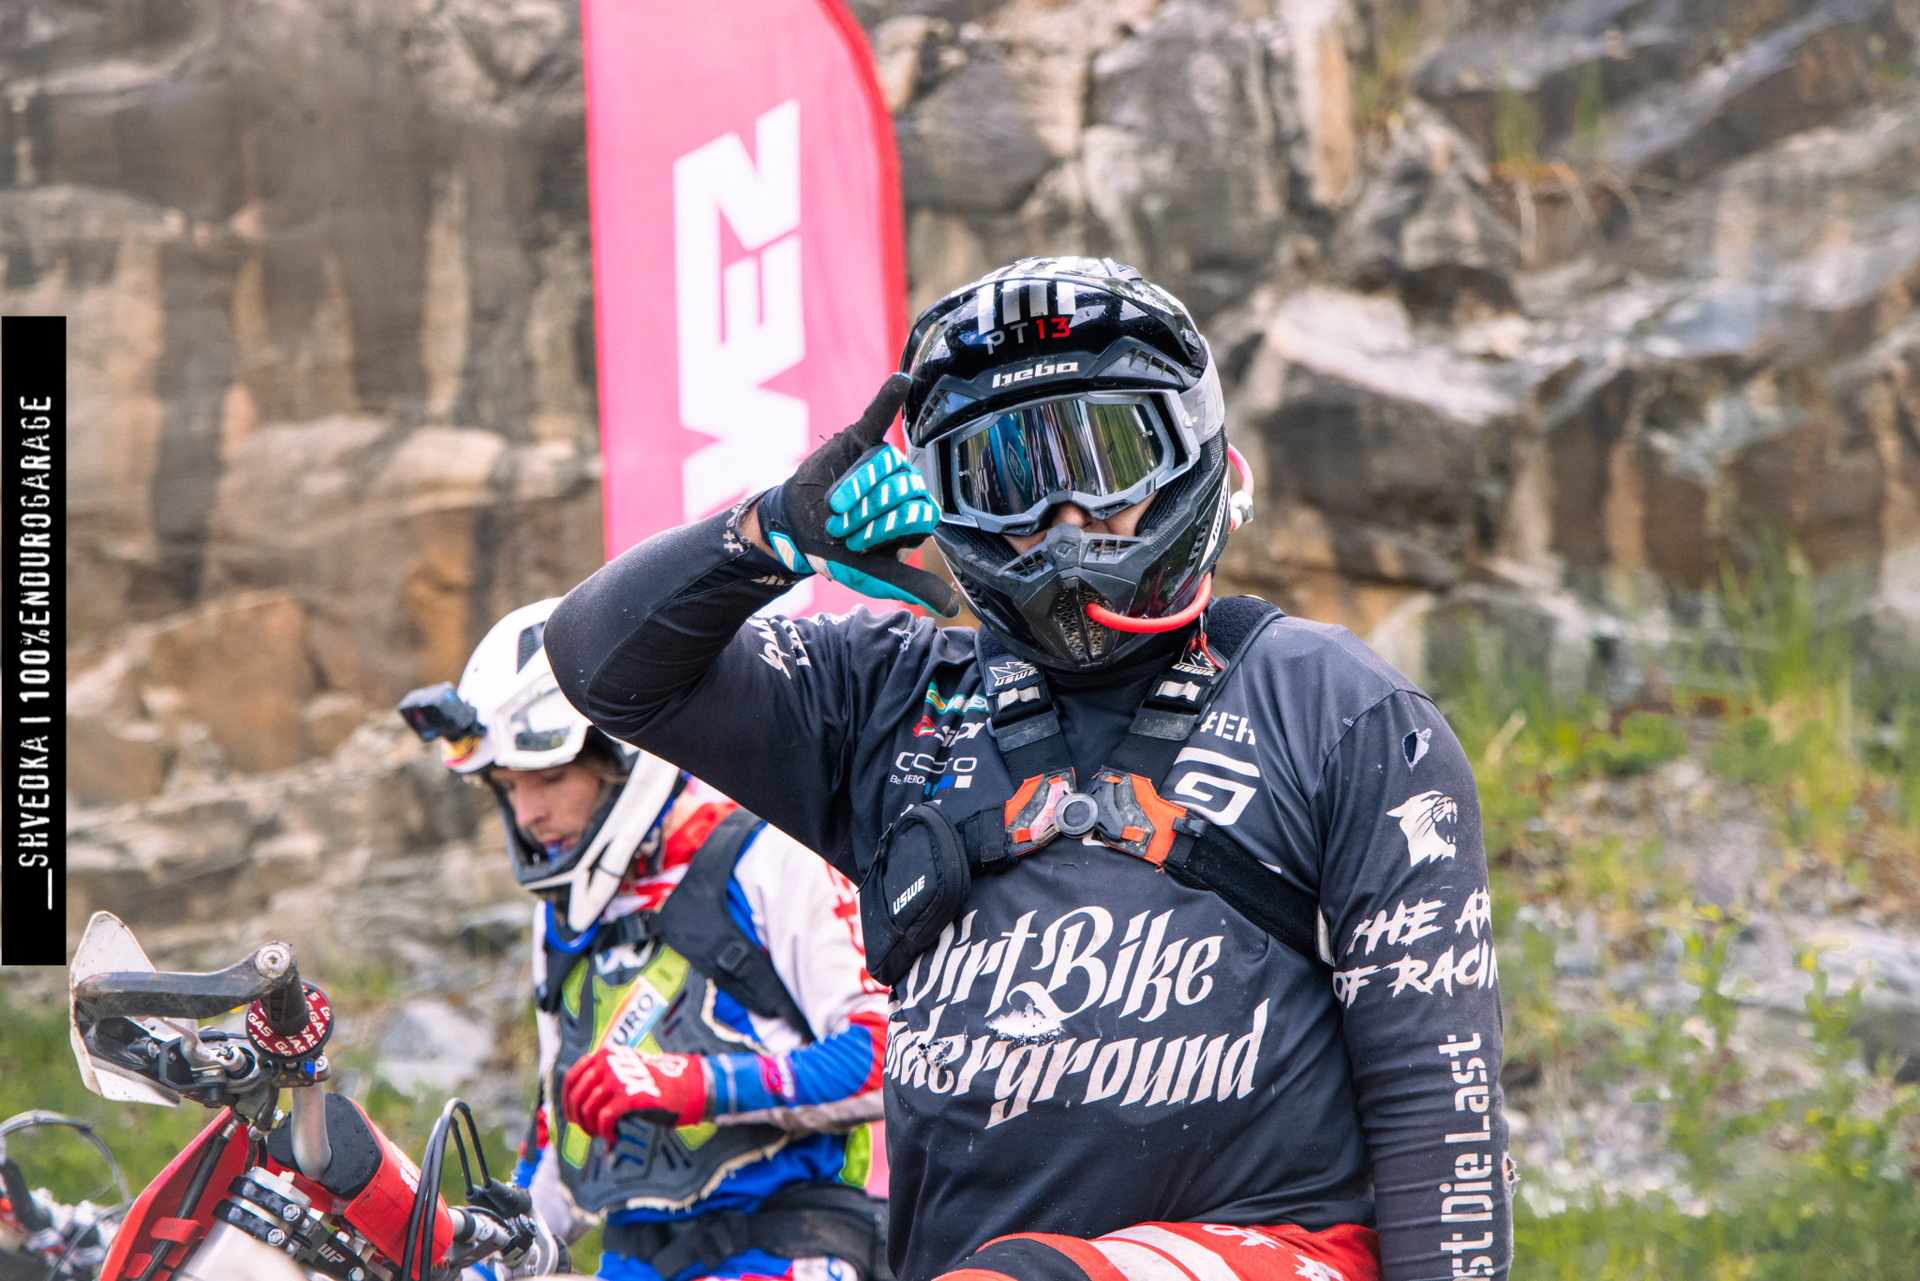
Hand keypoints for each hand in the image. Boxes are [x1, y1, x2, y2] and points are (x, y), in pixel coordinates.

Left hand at [561, 1047, 708, 1138]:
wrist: (683, 1087)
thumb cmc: (653, 1083)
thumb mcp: (624, 1070)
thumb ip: (601, 1078)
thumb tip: (572, 1105)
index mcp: (605, 1054)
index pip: (571, 1078)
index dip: (566, 1101)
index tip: (571, 1117)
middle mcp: (608, 1063)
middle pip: (576, 1096)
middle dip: (578, 1118)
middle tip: (589, 1130)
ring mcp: (616, 1079)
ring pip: (587, 1110)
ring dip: (592, 1128)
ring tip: (604, 1133)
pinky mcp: (627, 1097)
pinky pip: (603, 1120)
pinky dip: (606, 1132)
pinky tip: (615, 1136)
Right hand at [755, 375, 960, 615]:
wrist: (796, 529)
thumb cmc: (838, 552)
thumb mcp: (874, 574)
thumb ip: (913, 584)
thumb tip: (954, 608)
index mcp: (915, 513)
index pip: (919, 512)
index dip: (887, 528)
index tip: (860, 543)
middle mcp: (905, 484)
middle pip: (902, 487)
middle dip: (868, 512)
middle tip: (841, 527)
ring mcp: (883, 461)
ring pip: (884, 464)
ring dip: (856, 487)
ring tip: (834, 506)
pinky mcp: (859, 439)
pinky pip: (878, 416)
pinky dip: (888, 398)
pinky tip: (901, 381)